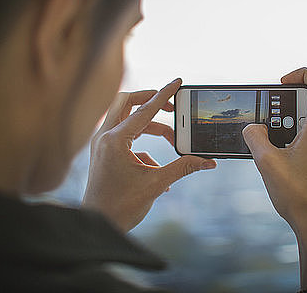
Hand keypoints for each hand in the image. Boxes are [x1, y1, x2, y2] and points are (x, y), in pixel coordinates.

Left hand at [82, 78, 216, 231]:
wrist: (98, 225)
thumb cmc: (121, 207)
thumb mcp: (156, 184)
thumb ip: (183, 167)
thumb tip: (208, 161)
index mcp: (115, 140)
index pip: (144, 109)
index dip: (164, 94)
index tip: (177, 82)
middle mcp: (104, 137)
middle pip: (127, 101)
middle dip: (150, 100)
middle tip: (171, 108)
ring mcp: (100, 143)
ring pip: (125, 118)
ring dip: (150, 125)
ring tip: (172, 140)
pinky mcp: (102, 152)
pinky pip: (124, 137)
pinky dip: (142, 145)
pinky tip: (154, 167)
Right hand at [242, 67, 306, 291]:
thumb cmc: (299, 197)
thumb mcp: (267, 164)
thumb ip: (255, 138)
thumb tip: (252, 128)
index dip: (303, 74)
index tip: (283, 83)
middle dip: (286, 108)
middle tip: (268, 121)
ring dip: (291, 128)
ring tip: (272, 146)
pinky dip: (299, 143)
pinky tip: (284, 163)